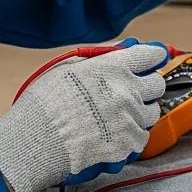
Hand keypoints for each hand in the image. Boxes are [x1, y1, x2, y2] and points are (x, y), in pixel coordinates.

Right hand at [0, 42, 167, 191]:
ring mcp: (129, 118)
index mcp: (113, 68)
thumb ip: (101, 58)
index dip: (152, 58)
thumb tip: (126, 48)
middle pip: (157, 84)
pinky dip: (132, 137)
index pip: (151, 55)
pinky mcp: (128, 144)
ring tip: (116, 117)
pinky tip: (113, 135)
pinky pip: (142, 137)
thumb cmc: (44, 105)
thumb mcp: (68, 68)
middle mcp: (127, 91)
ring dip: (139, 112)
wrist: (33, 142)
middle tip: (130, 92)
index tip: (151, 61)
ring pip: (152, 112)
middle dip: (147, 86)